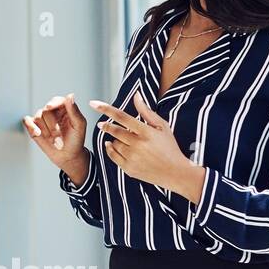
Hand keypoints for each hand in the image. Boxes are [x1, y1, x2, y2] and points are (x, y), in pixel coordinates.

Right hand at [23, 93, 89, 180]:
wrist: (68, 156)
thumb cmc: (76, 140)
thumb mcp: (79, 125)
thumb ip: (74, 110)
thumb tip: (70, 95)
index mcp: (64, 109)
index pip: (56, 101)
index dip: (52, 103)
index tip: (50, 107)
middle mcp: (52, 112)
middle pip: (45, 110)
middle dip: (51, 123)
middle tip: (57, 133)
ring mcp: (42, 119)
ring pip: (37, 116)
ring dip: (44, 129)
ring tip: (51, 137)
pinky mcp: (34, 127)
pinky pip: (27, 120)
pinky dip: (30, 126)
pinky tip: (37, 133)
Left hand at [90, 93, 206, 202]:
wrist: (176, 172)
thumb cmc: (169, 147)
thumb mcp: (162, 127)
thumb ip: (146, 111)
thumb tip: (136, 95)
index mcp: (146, 132)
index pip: (122, 116)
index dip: (106, 109)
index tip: (93, 103)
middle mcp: (138, 144)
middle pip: (114, 130)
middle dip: (106, 126)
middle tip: (102, 124)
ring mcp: (133, 158)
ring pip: (113, 143)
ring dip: (115, 139)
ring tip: (124, 140)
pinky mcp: (129, 169)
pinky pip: (112, 155)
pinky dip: (110, 149)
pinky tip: (112, 145)